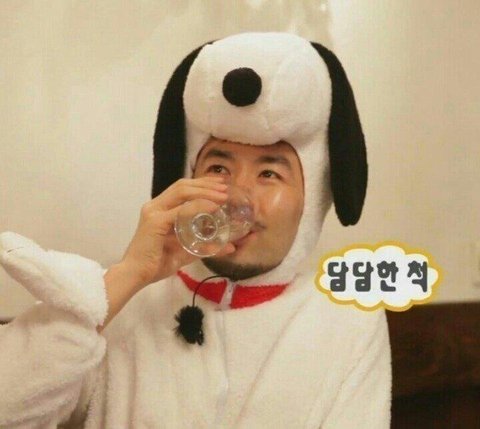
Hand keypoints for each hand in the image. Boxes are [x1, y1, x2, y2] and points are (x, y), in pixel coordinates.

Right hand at [119, 177, 234, 289]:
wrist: (136, 275)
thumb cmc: (157, 263)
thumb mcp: (186, 251)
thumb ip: (206, 248)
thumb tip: (230, 247)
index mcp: (160, 209)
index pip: (182, 188)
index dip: (202, 183)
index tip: (221, 184)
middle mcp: (155, 206)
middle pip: (183, 185)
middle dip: (206, 183)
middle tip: (225, 186)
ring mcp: (154, 212)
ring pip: (182, 192)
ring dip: (204, 191)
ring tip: (222, 196)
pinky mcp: (155, 222)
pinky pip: (179, 210)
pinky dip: (197, 207)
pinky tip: (212, 208)